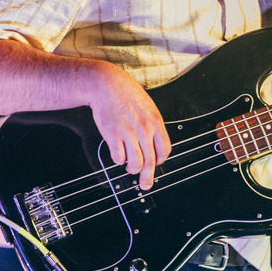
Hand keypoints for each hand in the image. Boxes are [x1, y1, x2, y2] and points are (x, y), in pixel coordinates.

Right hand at [90, 62, 170, 189]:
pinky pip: (118, 157)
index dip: (160, 160)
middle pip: (151, 162)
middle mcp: (144, 129)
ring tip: (130, 168)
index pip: (165, 150)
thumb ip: (152, 125)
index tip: (156, 163)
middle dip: (148, 177)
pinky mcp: (113, 135)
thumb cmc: (126, 94)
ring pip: (135, 163)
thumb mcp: (147, 107)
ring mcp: (128, 133)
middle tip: (145, 185)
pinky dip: (118, 160)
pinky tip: (118, 154)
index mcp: (156, 122)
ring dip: (132, 169)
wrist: (107, 85)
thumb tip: (153, 144)